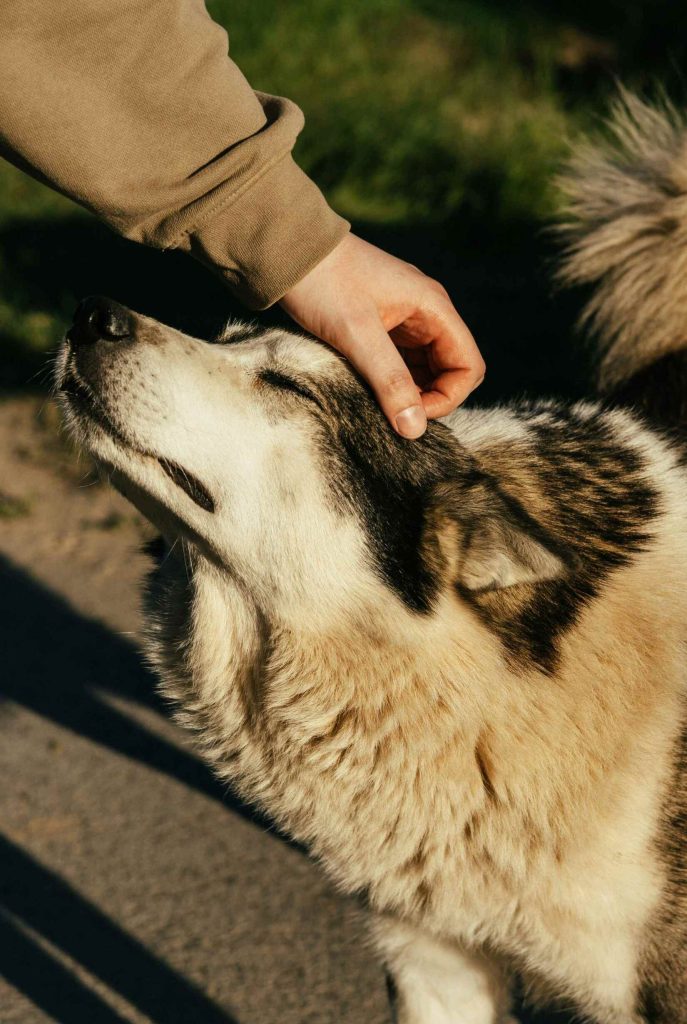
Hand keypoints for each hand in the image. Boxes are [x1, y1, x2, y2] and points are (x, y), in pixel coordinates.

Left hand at [280, 233, 483, 438]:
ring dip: (409, 392)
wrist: (288, 249)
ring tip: (377, 403)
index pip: (468, 365)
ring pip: (425, 370)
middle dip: (429, 399)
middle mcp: (427, 313)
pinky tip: (367, 390)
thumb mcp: (357, 335)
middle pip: (451, 370)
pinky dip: (391, 382)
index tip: (411, 414)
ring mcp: (405, 319)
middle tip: (392, 414)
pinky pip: (401, 363)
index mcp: (433, 307)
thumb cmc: (323, 283)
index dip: (448, 398)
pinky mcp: (383, 326)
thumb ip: (389, 381)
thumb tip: (415, 429)